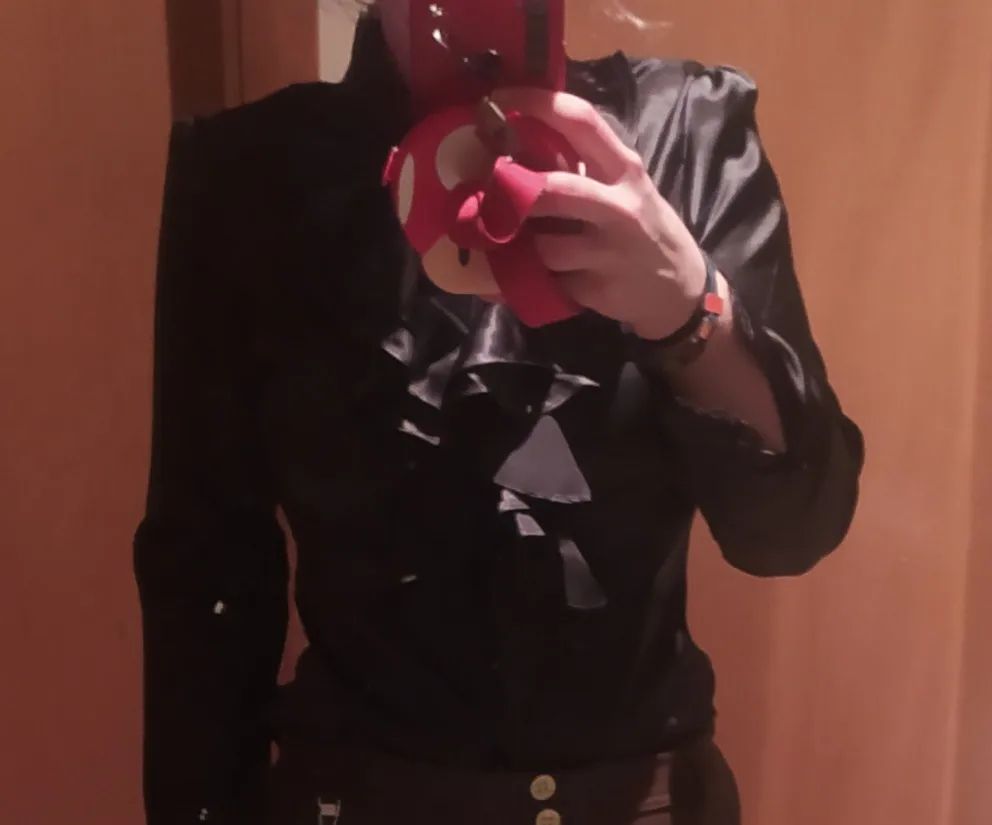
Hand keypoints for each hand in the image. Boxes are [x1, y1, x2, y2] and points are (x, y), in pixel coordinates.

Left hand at [490, 88, 706, 339]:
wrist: (679, 288)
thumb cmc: (641, 228)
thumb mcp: (624, 187)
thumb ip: (582, 165)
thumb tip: (515, 143)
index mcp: (624, 168)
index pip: (580, 119)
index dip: (533, 104)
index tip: (494, 102)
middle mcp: (620, 206)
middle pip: (554, 189)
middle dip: (515, 191)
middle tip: (489, 193)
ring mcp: (610, 252)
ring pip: (543, 245)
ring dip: (520, 247)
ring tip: (516, 245)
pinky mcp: (597, 289)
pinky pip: (546, 281)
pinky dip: (525, 279)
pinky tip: (530, 276)